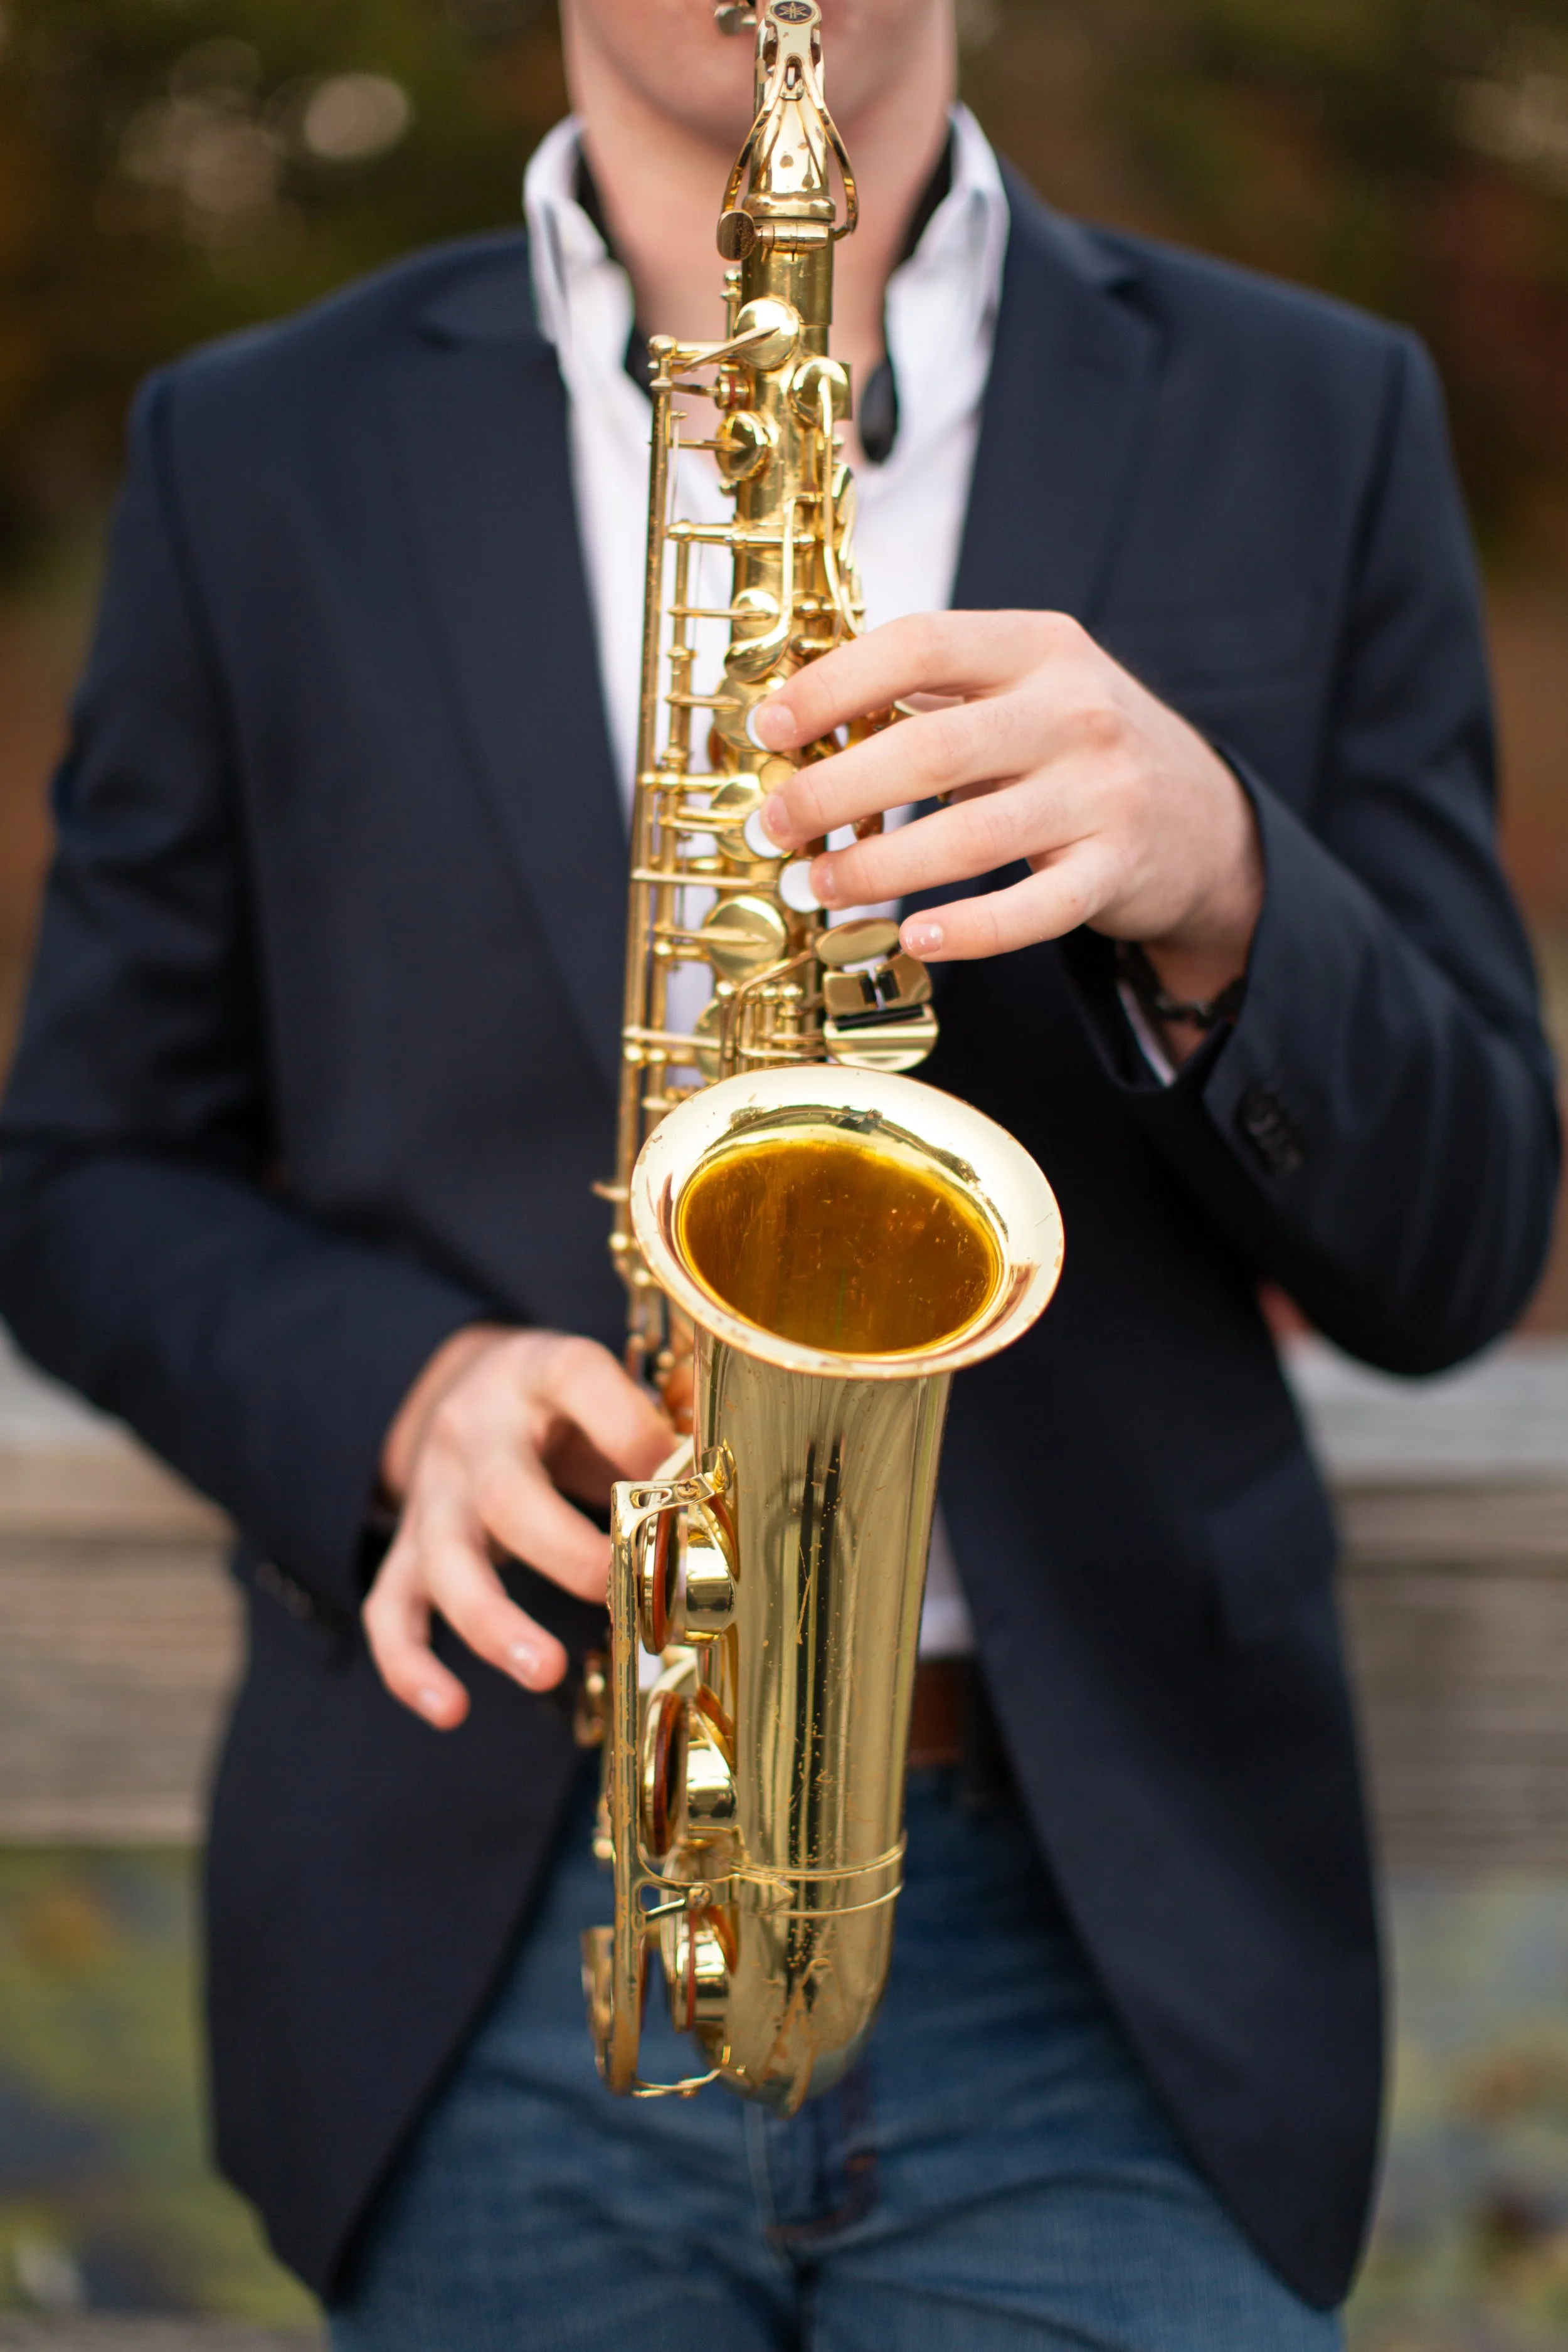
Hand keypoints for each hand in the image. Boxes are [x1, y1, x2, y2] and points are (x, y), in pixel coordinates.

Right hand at [364, 1325, 671, 1728]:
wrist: (461, 1391)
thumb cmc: (562, 1407)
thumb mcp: (604, 1390)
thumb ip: (656, 1427)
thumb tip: (719, 1485)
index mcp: (536, 1373)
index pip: (574, 1376)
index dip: (630, 1429)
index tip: (681, 1482)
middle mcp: (475, 1432)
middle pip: (505, 1493)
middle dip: (568, 1554)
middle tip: (625, 1597)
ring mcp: (435, 1494)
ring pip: (445, 1560)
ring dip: (492, 1622)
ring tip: (544, 1670)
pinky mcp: (407, 1549)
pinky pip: (391, 1608)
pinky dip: (410, 1664)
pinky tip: (449, 1709)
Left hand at [754, 611, 1263, 1013]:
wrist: (1204, 817)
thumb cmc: (1077, 747)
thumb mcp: (1023, 686)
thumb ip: (931, 692)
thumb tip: (799, 712)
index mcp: (1037, 647)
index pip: (920, 643)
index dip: (833, 685)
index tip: (770, 728)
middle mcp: (1074, 712)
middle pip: (931, 748)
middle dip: (835, 791)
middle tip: (777, 825)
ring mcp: (1101, 794)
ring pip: (970, 838)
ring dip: (880, 867)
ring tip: (822, 884)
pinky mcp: (1115, 871)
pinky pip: (1032, 910)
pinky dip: (969, 931)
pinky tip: (915, 937)